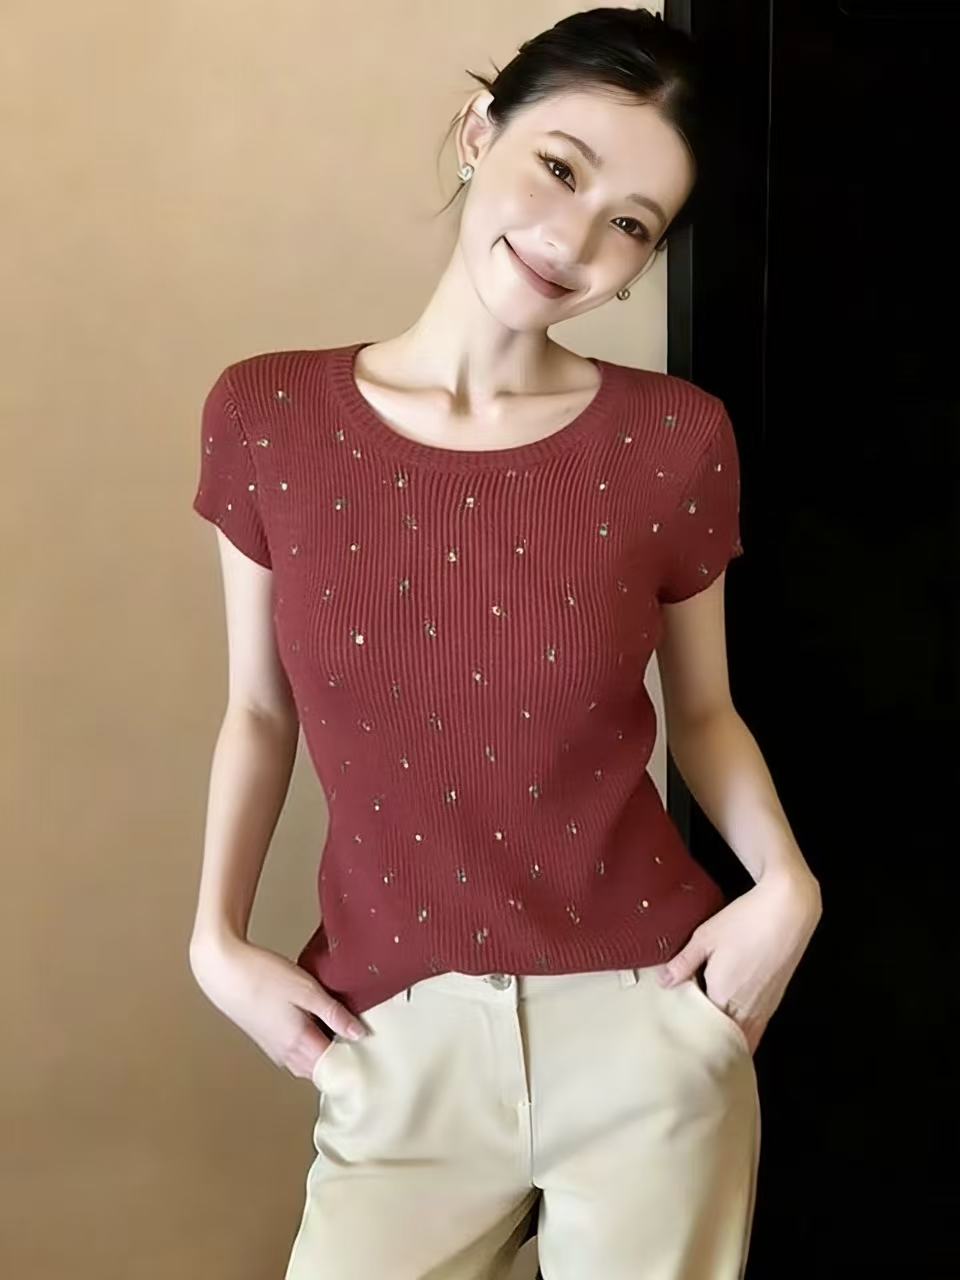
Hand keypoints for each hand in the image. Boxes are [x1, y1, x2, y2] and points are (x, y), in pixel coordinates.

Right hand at [188, 934, 366, 1081]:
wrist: (223, 971)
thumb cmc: (264, 976)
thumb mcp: (306, 990)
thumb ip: (334, 1014)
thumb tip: (360, 1035)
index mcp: (298, 1043)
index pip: (333, 1068)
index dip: (353, 1063)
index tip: (371, 1051)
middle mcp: (285, 1053)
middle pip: (320, 1069)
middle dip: (339, 1062)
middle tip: (361, 1044)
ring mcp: (273, 1047)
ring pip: (305, 1062)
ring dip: (323, 1054)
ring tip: (341, 1034)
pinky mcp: (265, 1037)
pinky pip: (293, 1053)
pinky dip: (308, 1047)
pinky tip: (316, 1025)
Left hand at [656, 871, 822, 1054]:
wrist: (788, 911)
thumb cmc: (745, 921)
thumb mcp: (705, 937)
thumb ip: (684, 963)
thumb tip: (665, 982)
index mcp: (723, 996)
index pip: (702, 1026)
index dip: (689, 1027)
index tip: (677, 1024)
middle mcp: (745, 1009)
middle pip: (725, 1037)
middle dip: (710, 1039)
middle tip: (693, 1034)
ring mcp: (764, 1007)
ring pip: (744, 1035)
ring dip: (729, 1037)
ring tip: (712, 1029)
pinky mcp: (775, 1000)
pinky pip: (757, 1026)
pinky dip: (745, 1029)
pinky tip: (734, 1015)